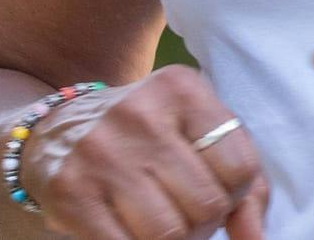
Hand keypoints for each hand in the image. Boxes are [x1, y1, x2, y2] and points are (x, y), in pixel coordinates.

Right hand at [21, 65, 271, 238]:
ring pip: (167, 233)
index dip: (235, 196)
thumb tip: (254, 238)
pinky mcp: (70, 191)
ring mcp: (102, 153)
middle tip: (186, 215)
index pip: (240, 167)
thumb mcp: (199, 134)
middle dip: (204, 224)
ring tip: (162, 224)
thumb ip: (244, 181)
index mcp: (182, 89)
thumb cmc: (149, 136)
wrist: (59, 129)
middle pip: (206, 205)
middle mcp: (141, 114)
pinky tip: (130, 230)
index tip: (217, 193)